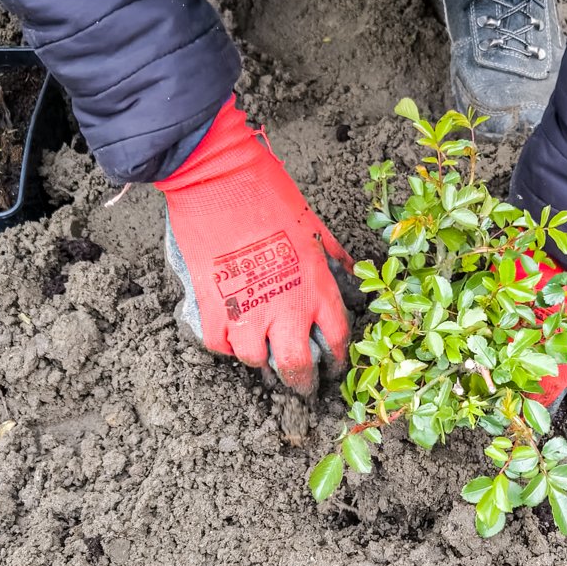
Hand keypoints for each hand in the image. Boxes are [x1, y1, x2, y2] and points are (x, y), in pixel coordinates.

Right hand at [155, 96, 352, 394]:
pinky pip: (219, 345)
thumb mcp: (315, 226)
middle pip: (297, 367)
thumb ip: (333, 258)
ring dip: (259, 359)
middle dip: (301, 383)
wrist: (219, 177)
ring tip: (261, 350)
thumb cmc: (270, 193)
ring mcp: (247, 311)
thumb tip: (354, 274)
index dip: (337, 361)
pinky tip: (231, 333)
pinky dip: (225, 344)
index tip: (334, 367)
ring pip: (255, 360)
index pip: (336, 341)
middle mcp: (287, 308)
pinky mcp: (212, 307)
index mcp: (317, 287)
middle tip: (301, 387)